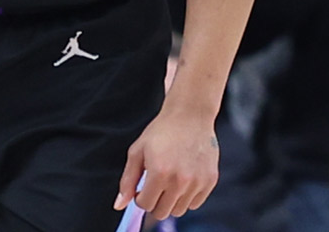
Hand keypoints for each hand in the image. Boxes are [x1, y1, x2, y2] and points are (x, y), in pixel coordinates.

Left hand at [115, 103, 218, 219]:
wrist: (190, 115)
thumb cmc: (161, 132)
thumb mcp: (137, 152)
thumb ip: (127, 181)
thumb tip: (118, 206)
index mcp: (159, 173)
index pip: (146, 205)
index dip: (140, 198)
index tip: (142, 187)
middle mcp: (180, 180)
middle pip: (162, 212)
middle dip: (154, 202)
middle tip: (155, 185)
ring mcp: (197, 182)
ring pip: (178, 210)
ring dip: (171, 200)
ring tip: (169, 180)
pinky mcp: (210, 180)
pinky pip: (195, 203)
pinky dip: (187, 197)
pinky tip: (183, 179)